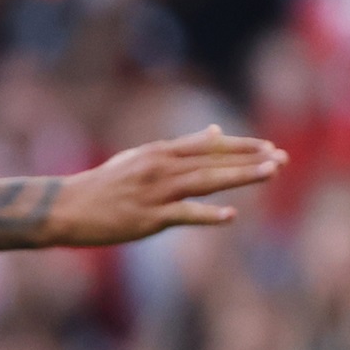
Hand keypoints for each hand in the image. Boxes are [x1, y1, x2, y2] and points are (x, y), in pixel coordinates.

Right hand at [44, 127, 284, 246]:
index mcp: (159, 152)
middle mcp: (160, 168)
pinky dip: (207, 214)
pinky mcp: (148, 217)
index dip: (241, 146)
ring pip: (205, 181)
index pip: (209, 146)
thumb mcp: (141, 158)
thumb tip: (216, 132)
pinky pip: (183, 214)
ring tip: (271, 173)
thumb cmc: (104, 185)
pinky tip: (231, 215)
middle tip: (283, 158)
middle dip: (251, 160)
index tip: (269, 146)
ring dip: (240, 176)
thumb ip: (180, 147)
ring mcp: (155, 192)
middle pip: (214, 161)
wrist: (67, 208)